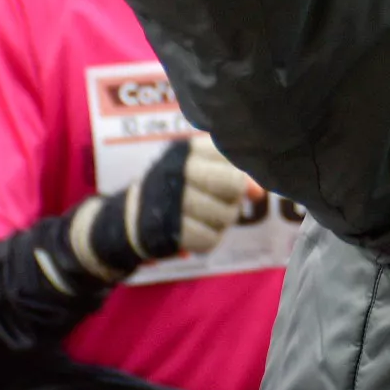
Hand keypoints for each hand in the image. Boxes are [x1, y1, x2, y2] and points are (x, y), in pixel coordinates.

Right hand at [173, 136, 257, 254]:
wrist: (130, 216)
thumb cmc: (176, 189)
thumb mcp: (202, 170)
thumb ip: (235, 173)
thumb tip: (260, 192)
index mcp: (188, 150)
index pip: (233, 157)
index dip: (240, 174)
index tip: (232, 183)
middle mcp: (177, 170)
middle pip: (234, 185)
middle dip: (233, 199)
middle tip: (220, 202)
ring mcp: (171, 201)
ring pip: (226, 215)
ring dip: (222, 222)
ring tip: (205, 217)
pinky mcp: (168, 230)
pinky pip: (210, 239)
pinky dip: (208, 240)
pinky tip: (195, 232)